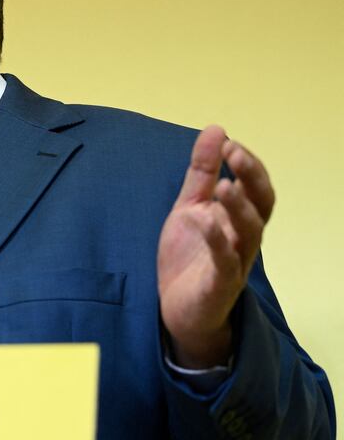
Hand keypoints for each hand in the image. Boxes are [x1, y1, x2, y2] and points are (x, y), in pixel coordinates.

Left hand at [158, 125, 274, 368]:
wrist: (177, 309)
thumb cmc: (189, 256)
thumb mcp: (190, 207)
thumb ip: (202, 172)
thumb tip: (216, 130)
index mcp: (238, 219)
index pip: (256, 188)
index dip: (247, 165)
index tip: (227, 142)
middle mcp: (244, 239)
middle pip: (261, 206)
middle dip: (251, 177)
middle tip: (235, 152)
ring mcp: (235, 262)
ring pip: (250, 232)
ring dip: (238, 207)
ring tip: (224, 185)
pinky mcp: (219, 284)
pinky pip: (224, 261)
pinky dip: (216, 240)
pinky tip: (204, 221)